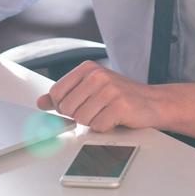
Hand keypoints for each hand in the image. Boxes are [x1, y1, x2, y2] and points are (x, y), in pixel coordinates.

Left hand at [36, 62, 166, 132]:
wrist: (153, 102)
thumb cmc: (119, 96)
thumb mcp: (90, 89)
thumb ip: (64, 95)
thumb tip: (41, 102)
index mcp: (87, 68)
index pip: (56, 92)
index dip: (63, 106)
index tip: (77, 106)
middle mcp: (97, 75)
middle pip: (67, 108)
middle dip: (79, 115)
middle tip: (96, 110)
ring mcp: (109, 89)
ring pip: (82, 119)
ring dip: (94, 122)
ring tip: (106, 113)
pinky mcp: (120, 105)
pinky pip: (98, 126)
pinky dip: (106, 127)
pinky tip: (116, 118)